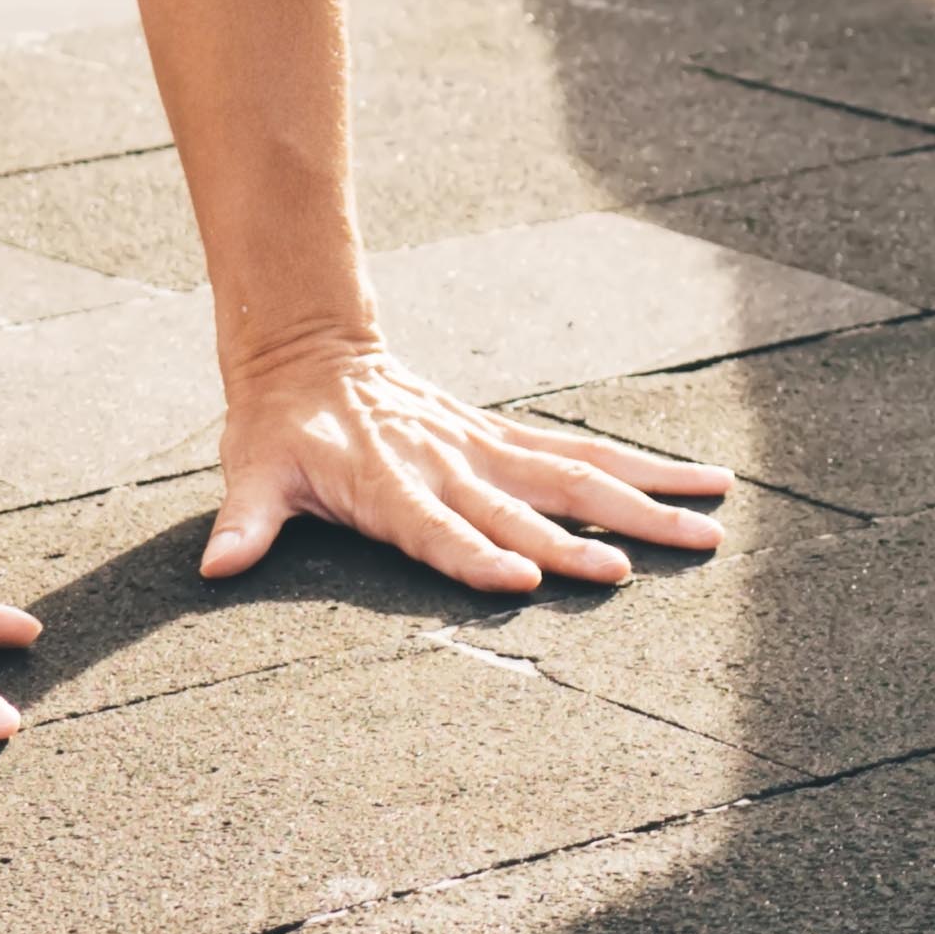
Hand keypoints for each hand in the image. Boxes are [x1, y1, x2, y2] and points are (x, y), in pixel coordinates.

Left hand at [206, 335, 735, 594]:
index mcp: (392, 484)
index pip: (440, 529)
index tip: (527, 582)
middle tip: (653, 562)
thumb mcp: (252, 471)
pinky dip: (640, 467)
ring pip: (580, 475)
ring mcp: (486, 450)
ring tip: (716, 519)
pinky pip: (582, 455)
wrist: (310, 351)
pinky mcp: (505, 440)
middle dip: (595, 536)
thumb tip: (218, 566)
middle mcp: (452, 466)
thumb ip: (244, 522)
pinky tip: (696, 482)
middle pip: (533, 507)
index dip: (479, 556)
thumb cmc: (278, 429)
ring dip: (647, 498)